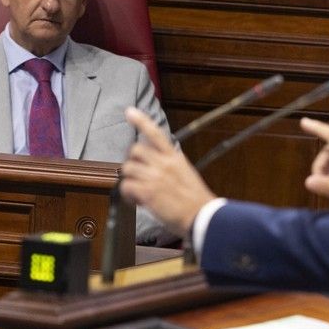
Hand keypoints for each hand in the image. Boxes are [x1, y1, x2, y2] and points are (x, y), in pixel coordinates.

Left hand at [120, 107, 214, 233]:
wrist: (202, 216)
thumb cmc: (196, 200)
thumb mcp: (187, 173)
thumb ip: (172, 166)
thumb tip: (159, 166)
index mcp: (175, 157)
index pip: (155, 133)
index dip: (141, 121)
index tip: (129, 112)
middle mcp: (163, 164)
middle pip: (135, 150)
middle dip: (132, 161)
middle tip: (136, 173)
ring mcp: (155, 177)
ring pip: (128, 168)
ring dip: (129, 179)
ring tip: (137, 191)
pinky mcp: (148, 192)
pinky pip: (127, 186)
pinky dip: (128, 194)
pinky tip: (136, 200)